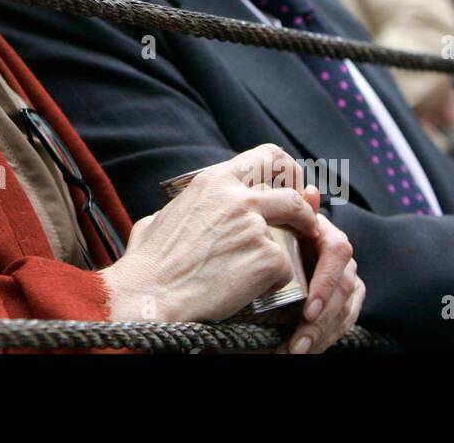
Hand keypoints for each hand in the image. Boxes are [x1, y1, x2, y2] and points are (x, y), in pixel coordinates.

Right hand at [100, 145, 317, 323]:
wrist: (151, 296)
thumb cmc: (148, 264)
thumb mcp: (159, 217)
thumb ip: (182, 208)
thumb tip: (181, 213)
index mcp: (213, 181)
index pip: (267, 157)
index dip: (285, 172)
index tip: (289, 189)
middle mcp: (238, 198)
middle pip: (293, 195)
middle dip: (305, 212)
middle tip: (304, 228)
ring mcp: (256, 228)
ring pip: (289, 238)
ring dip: (280, 255)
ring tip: (259, 275)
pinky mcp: (269, 259)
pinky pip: (285, 270)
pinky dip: (272, 283)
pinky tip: (248, 292)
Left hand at [278, 205, 364, 353]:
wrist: (288, 249)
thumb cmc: (281, 235)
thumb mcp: (285, 223)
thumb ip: (297, 210)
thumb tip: (310, 190)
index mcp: (328, 235)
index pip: (339, 254)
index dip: (326, 282)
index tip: (307, 309)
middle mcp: (344, 260)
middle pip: (343, 290)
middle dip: (320, 320)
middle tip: (297, 341)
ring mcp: (349, 282)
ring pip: (344, 311)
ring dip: (320, 335)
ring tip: (294, 350)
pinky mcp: (349, 302)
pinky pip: (343, 323)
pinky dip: (324, 339)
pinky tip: (303, 350)